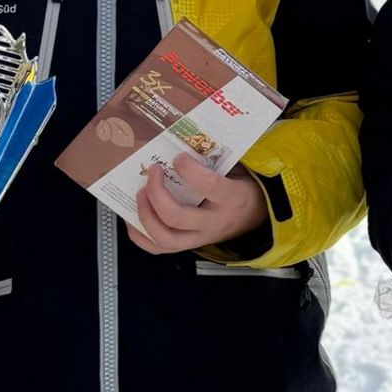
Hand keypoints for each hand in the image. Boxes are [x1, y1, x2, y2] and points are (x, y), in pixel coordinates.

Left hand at [128, 154, 268, 253]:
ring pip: (165, 238)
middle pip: (176, 216)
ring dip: (145, 215)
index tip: (178, 157)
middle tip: (152, 172)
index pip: (208, 186)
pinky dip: (140, 234)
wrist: (258, 217)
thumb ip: (216, 161)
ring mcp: (200, 238)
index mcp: (232, 199)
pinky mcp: (189, 246)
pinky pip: (159, 248)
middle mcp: (214, 223)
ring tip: (141, 193)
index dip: (189, 170)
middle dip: (157, 193)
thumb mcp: (239, 171)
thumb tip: (184, 144)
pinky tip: (134, 216)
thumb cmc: (244, 188)